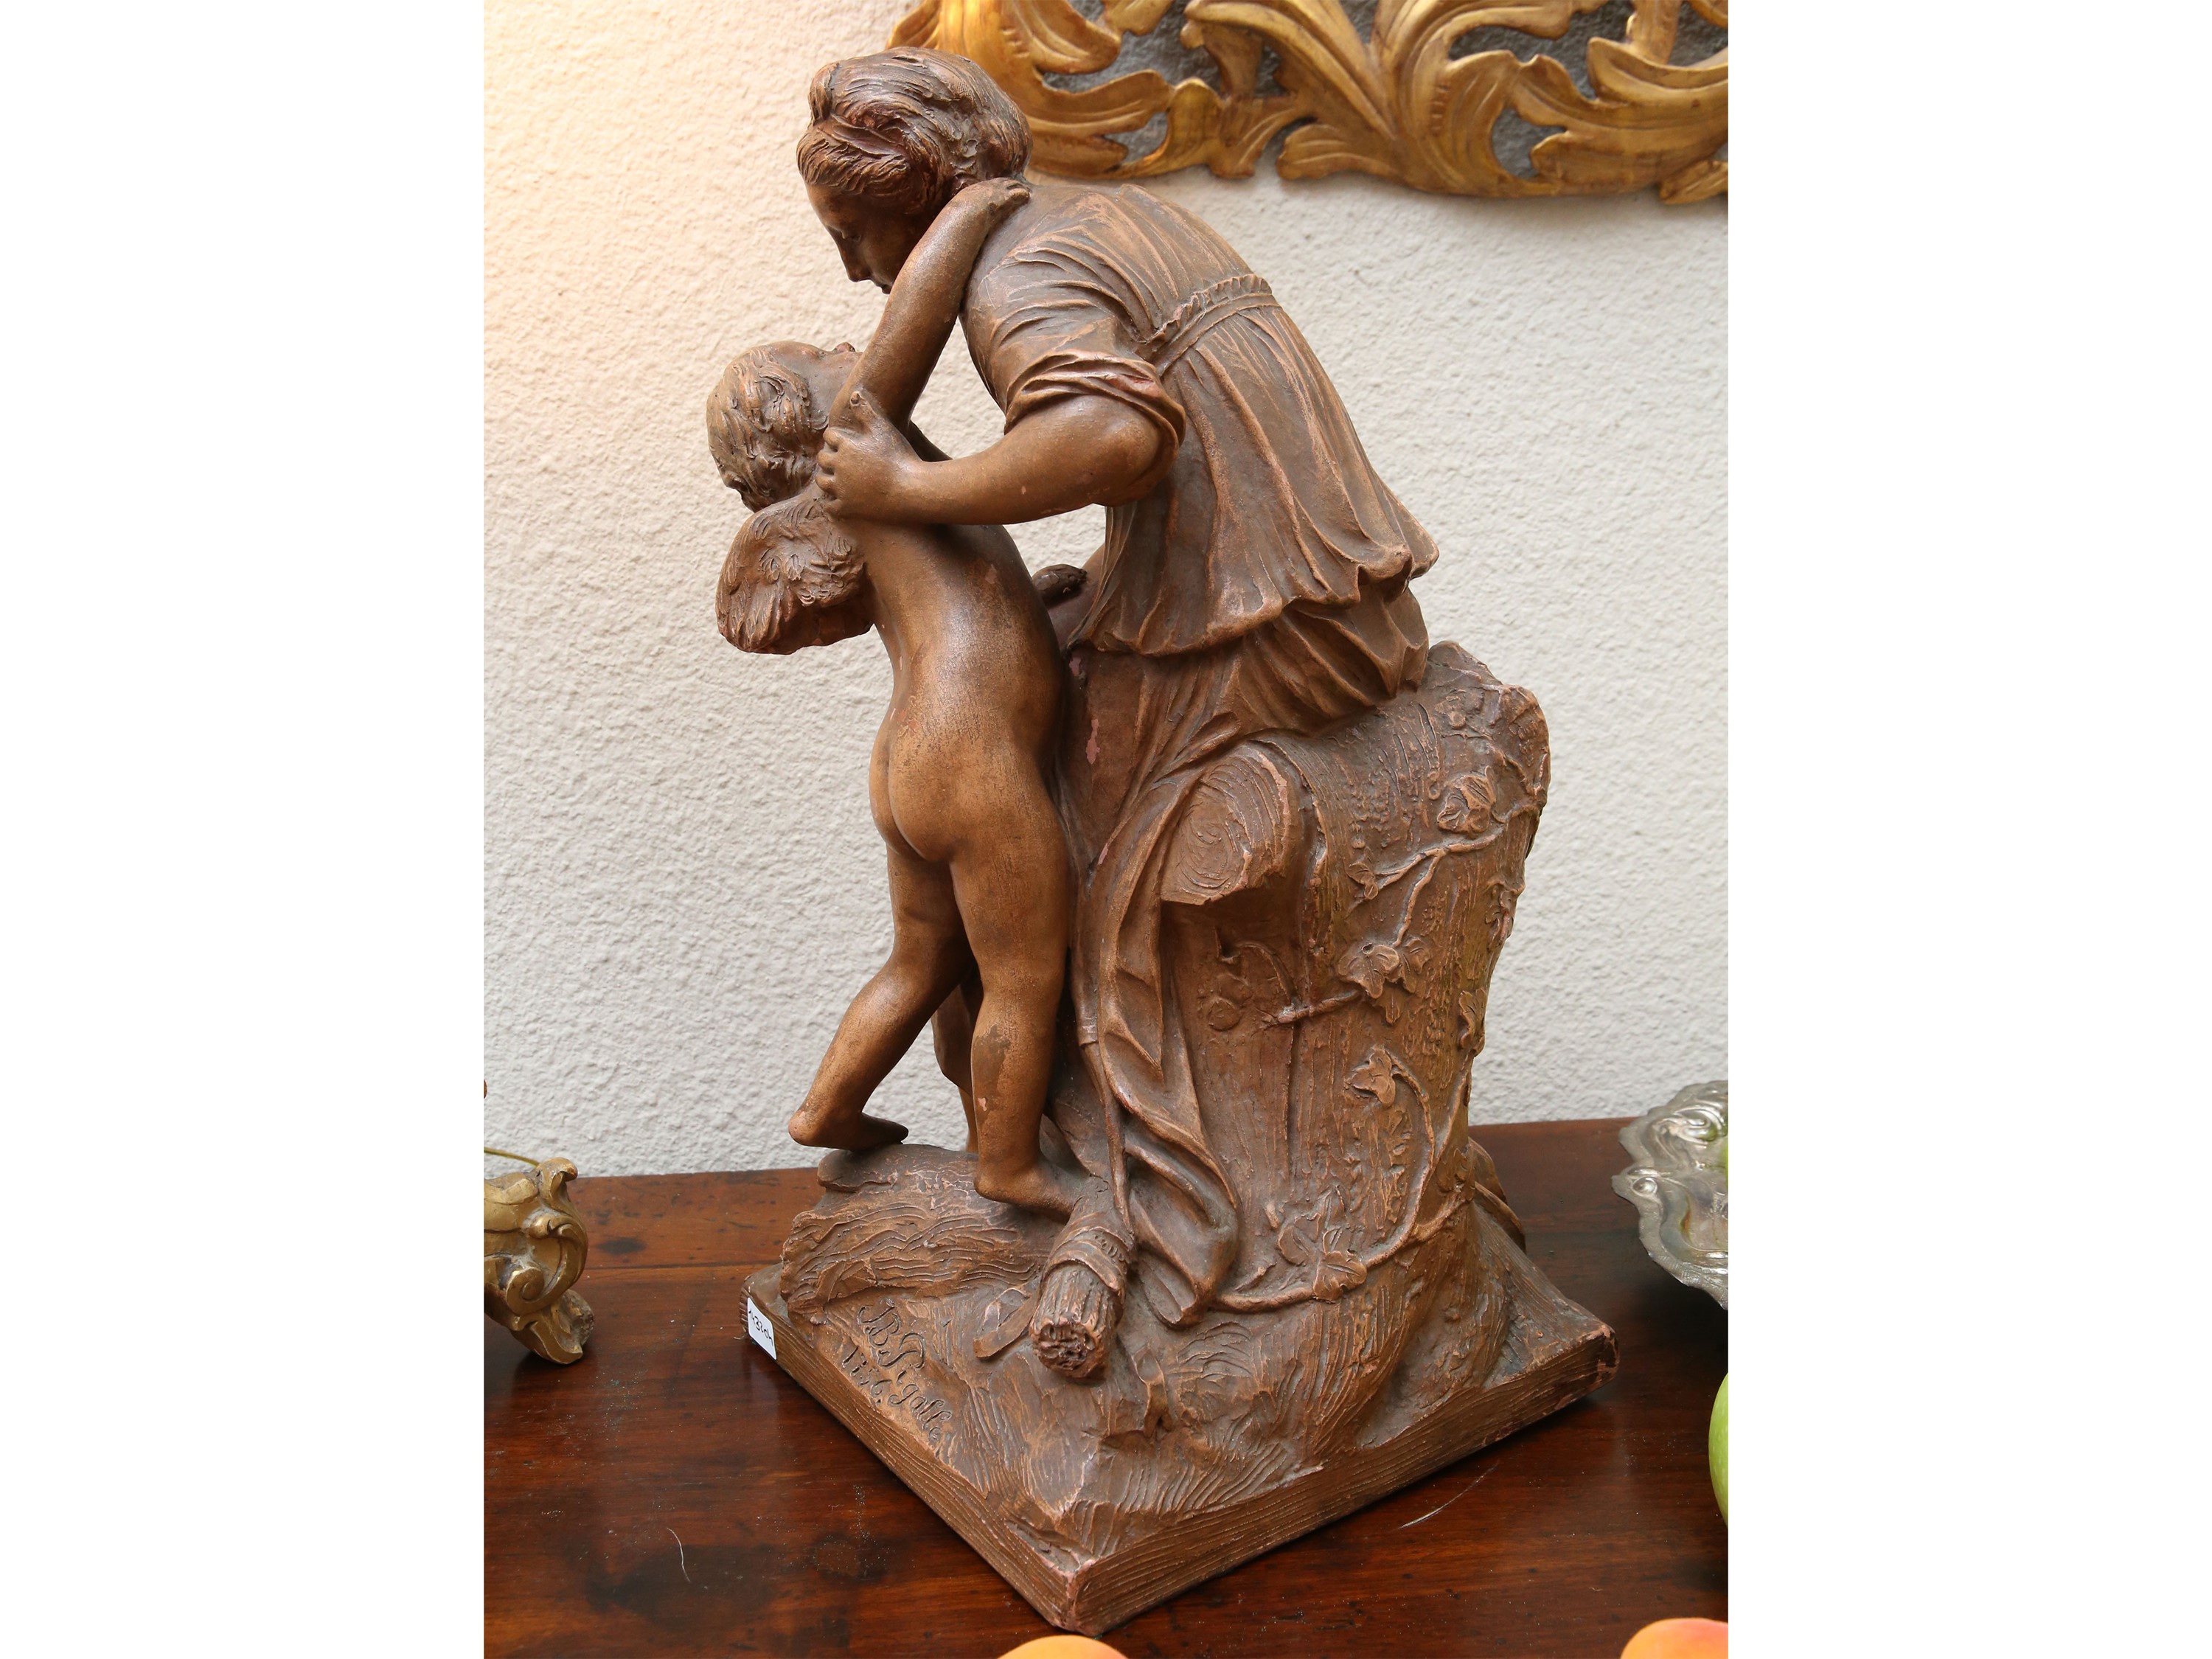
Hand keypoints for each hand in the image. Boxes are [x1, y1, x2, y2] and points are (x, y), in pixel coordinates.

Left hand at [816, 390, 922, 520]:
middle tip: (840, 459)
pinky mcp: (847, 508)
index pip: (829, 436)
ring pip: (822, 482)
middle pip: (822, 458)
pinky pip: (830, 506)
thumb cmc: (899, 457)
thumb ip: (867, 410)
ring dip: (827, 478)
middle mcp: (839, 466)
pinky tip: (842, 498)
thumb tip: (854, 393)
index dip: (837, 438)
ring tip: (838, 477)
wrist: (911, 490)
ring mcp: (842, 489)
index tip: (845, 441)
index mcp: (846, 446)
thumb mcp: (883, 429)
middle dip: (829, 457)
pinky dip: (833, 502)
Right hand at [946, 175, 1029, 230]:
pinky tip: (1027, 196)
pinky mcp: (1005, 198)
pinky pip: (1016, 193)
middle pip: (999, 182)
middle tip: (1014, 184)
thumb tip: (945, 232)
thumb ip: (954, 221)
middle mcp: (984, 188)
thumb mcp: (953, 218)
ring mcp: (995, 191)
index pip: (985, 187)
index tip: (997, 188)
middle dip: (1007, 183)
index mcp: (972, 191)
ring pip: (1010, 185)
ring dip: (1017, 187)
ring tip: (1025, 189)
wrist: (964, 215)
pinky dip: (1022, 194)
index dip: (993, 187)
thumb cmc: (956, 220)